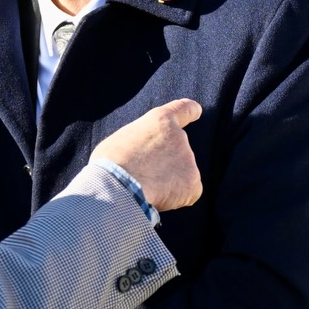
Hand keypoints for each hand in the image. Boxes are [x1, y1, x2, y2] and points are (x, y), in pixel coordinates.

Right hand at [90, 98, 202, 212]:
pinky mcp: (193, 182)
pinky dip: (176, 198)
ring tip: (145, 187)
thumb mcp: (122, 140)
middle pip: (177, 152)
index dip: (191, 111)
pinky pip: (188, 193)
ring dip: (168, 182)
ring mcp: (188, 159)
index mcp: (160, 121)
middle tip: (143, 176)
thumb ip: (141, 143)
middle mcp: (179, 136)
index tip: (197, 111)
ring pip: (181, 175)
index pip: (183, 109)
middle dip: (166, 164)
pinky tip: (157, 198)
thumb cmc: (111, 162)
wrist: (118, 183)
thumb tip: (143, 159)